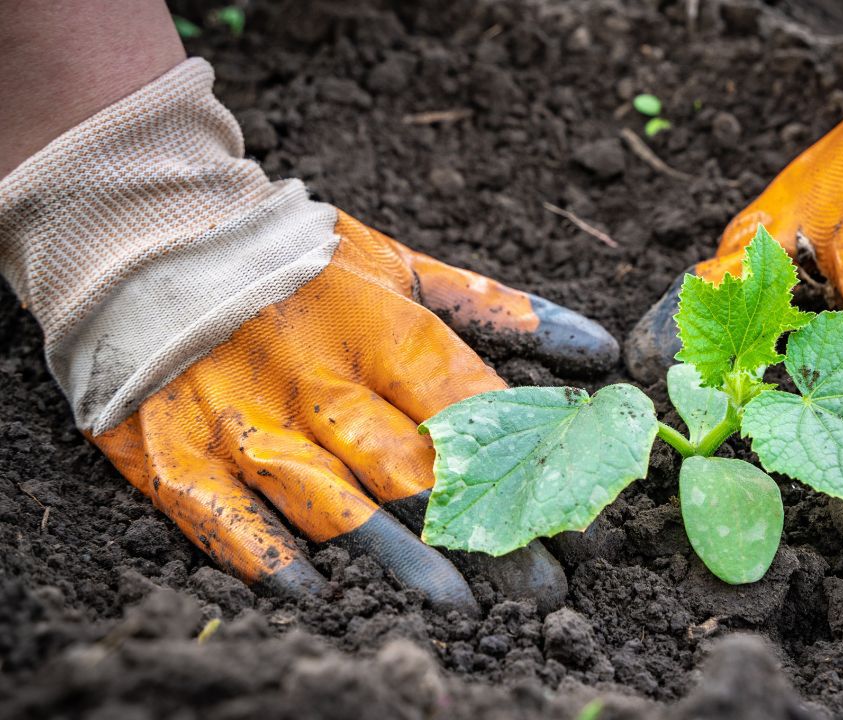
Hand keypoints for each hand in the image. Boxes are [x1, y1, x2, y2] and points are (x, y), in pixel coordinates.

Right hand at [92, 211, 617, 612]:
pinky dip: (269, 559)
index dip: (529, 469)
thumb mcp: (406, 267)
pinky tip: (317, 600)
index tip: (579, 524)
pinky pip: (226, 518)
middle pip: (414, 472)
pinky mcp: (179, 454)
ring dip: (398, 560)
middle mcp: (321, 383)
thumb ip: (502, 309)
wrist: (154, 236)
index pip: (471, 412)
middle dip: (484, 535)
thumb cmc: (299, 258)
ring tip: (460, 609)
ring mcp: (248, 423)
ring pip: (333, 504)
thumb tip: (600, 351)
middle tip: (542, 592)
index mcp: (383, 334)